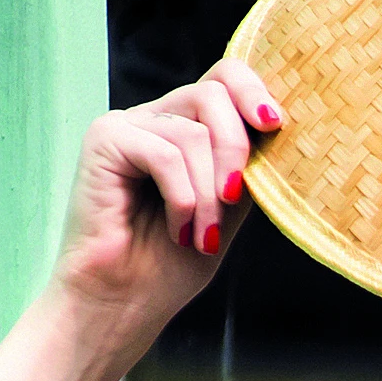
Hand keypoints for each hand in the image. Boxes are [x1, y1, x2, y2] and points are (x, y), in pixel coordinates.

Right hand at [46, 58, 280, 361]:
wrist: (122, 303)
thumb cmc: (169, 266)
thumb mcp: (227, 212)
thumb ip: (246, 169)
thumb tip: (277, 130)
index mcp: (185, 127)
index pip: (222, 77)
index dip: (252, 91)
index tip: (275, 125)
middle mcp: (155, 118)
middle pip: (212, 93)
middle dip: (236, 151)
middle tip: (233, 201)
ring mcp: (128, 124)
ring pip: (193, 132)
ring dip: (209, 195)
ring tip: (200, 236)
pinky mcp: (105, 139)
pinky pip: (165, 154)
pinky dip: (183, 199)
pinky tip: (178, 230)